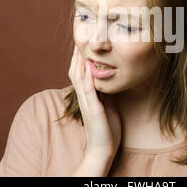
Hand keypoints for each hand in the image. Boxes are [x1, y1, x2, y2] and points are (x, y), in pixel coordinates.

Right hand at [68, 45, 121, 159]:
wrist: (103, 149)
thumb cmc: (106, 128)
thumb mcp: (108, 105)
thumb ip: (106, 92)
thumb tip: (110, 79)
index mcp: (87, 95)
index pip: (81, 72)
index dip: (79, 57)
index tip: (82, 42)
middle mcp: (83, 97)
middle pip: (75, 71)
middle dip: (76, 54)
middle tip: (78, 37)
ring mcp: (86, 102)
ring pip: (78, 77)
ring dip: (78, 61)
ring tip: (80, 45)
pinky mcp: (92, 109)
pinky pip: (87, 90)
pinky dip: (87, 76)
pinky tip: (88, 65)